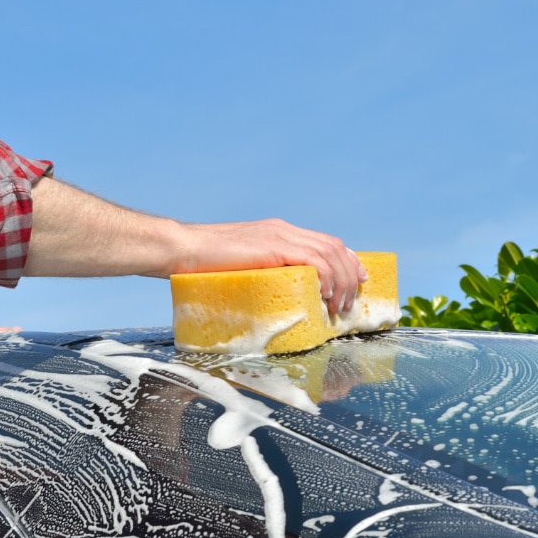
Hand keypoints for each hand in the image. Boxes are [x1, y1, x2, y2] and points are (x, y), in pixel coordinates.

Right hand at [24, 178, 368, 314]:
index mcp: (279, 233)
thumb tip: (277, 299)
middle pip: (335, 247)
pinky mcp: (271, 246)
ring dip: (342, 282)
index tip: (360, 279)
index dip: (349, 261)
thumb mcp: (243, 268)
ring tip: (339, 307)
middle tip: (350, 303)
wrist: (177, 250)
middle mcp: (284, 230)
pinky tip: (325, 296)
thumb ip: (264, 275)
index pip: (327, 242)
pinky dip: (326, 278)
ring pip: (329, 254)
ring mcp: (278, 236)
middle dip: (351, 275)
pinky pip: (312, 260)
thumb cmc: (202, 266)